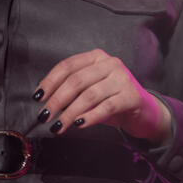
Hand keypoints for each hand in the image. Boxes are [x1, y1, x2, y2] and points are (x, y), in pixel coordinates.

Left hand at [31, 48, 172, 145]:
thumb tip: (46, 101)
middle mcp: (110, 63)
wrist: (144, 112)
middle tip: (45, 116)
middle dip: (57, 100)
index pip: (68, 66)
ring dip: (70, 112)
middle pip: (76, 80)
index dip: (50, 82)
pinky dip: (90, 117)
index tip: (38, 97)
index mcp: (96, 57)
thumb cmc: (112, 101)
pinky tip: (79, 125)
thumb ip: (73, 92)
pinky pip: (106, 107)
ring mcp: (122, 78)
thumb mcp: (91, 91)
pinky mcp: (131, 96)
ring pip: (89, 94)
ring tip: (58, 125)